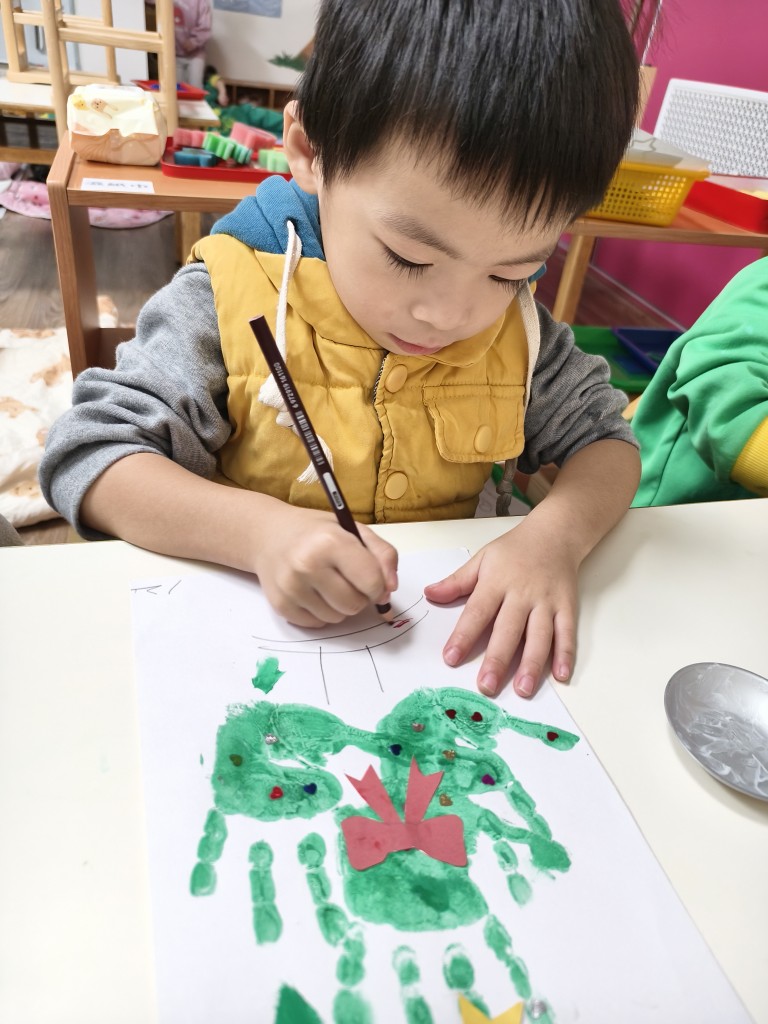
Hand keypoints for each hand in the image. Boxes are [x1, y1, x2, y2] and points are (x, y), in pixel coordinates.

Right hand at [252, 503, 397, 627]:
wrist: (268, 534)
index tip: (372, 579)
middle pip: (355, 605)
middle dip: (359, 597)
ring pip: (337, 618)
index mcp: (331, 542)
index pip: (372, 582)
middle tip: (348, 580)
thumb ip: (382, 555)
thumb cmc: (316, 532)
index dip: (378, 585)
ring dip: (339, 606)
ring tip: (328, 584)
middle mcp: (308, 565)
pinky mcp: (280, 605)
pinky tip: (312, 592)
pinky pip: (317, 624)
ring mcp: (291, 587)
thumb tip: (390, 589)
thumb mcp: (354, 530)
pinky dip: (321, 613)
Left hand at [424, 522, 577, 698]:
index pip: (477, 612)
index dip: (463, 636)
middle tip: (486, 686)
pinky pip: (567, 633)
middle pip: (509, 630)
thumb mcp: (482, 558)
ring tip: (523, 689)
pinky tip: (561, 675)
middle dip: (497, 660)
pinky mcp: (568, 606)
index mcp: (497, 582)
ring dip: (532, 664)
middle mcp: (522, 594)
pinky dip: (566, 654)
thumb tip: (430, 594)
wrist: (555, 533)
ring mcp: (547, 602)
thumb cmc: (515, 549)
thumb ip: (457, 581)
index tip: (451, 658)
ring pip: (540, 636)